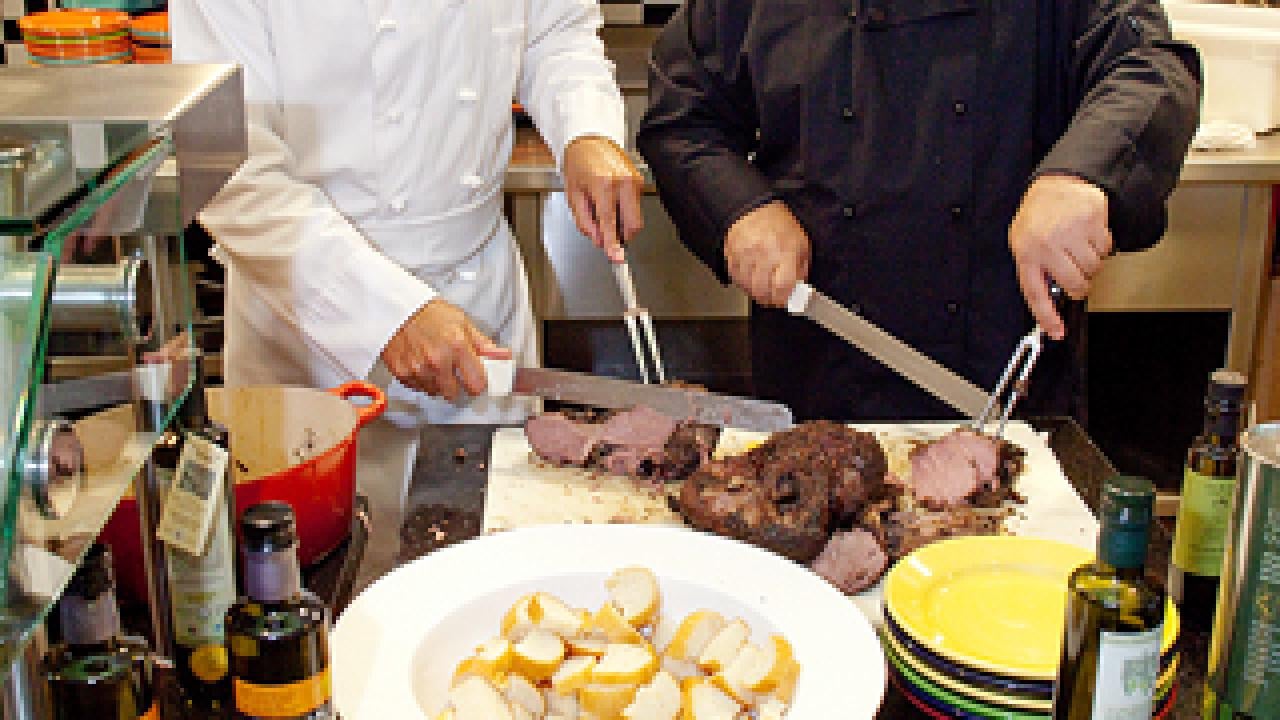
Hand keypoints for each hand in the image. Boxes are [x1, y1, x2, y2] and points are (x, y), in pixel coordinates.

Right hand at [380, 299, 511, 402]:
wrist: (397, 308)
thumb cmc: (431, 314)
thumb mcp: (462, 323)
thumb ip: (483, 344)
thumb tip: (504, 356)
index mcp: (457, 347)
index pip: (476, 384)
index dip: (477, 383)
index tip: (475, 378)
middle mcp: (438, 361)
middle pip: (454, 394)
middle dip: (456, 386)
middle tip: (452, 371)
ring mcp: (418, 369)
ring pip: (435, 392)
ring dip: (437, 383)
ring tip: (434, 364)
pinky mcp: (402, 373)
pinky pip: (418, 387)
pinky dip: (421, 380)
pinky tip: (421, 364)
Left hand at [563, 136, 643, 263]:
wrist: (589, 140)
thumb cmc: (578, 165)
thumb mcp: (573, 196)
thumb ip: (585, 222)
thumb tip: (599, 240)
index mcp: (603, 185)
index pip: (610, 222)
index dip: (613, 244)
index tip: (616, 258)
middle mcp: (623, 182)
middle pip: (632, 225)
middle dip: (621, 236)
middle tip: (605, 233)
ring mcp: (634, 181)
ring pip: (635, 218)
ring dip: (621, 223)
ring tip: (603, 208)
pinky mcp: (639, 181)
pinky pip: (635, 207)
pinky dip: (624, 212)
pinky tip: (611, 201)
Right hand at [724, 201, 811, 306]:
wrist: (751, 210)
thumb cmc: (779, 225)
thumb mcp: (801, 243)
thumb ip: (802, 268)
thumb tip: (799, 288)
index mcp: (784, 252)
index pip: (783, 286)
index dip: (785, 298)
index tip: (788, 300)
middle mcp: (763, 256)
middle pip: (764, 292)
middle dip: (772, 299)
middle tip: (777, 296)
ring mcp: (745, 259)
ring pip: (749, 289)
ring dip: (758, 292)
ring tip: (765, 285)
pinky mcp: (731, 260)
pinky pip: (738, 281)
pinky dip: (746, 284)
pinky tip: (753, 277)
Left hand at [1008, 174, 1111, 339]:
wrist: (1057, 183)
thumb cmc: (1039, 216)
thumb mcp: (1024, 243)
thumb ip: (1035, 270)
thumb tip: (1050, 300)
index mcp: (1026, 252)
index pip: (1035, 293)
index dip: (1047, 316)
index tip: (1056, 332)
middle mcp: (1048, 243)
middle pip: (1075, 284)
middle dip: (1079, 284)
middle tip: (1074, 271)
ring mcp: (1071, 232)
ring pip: (1094, 269)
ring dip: (1090, 263)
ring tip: (1077, 246)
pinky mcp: (1093, 221)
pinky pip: (1106, 249)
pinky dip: (1101, 246)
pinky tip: (1087, 234)